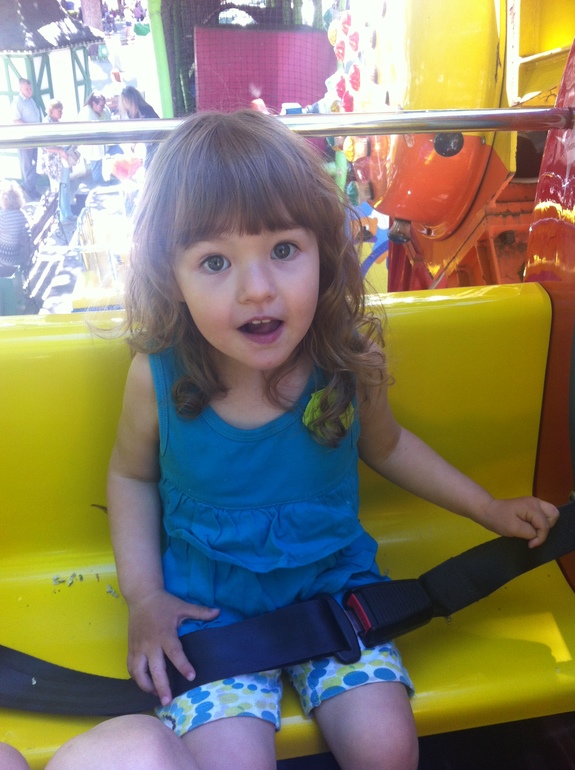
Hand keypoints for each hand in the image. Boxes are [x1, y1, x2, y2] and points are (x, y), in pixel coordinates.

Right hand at [127, 589, 218, 705]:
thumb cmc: (164, 603)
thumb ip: (200, 612)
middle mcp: (150, 644)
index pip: (175, 653)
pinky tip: (144, 684)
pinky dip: (136, 678)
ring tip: (155, 694)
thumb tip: (218, 612)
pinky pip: (131, 668)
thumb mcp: (182, 606)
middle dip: (161, 686)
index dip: (183, 665)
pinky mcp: (130, 648)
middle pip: (155, 669)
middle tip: (167, 701)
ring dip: (146, 685)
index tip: (191, 676)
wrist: (141, 596)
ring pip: (138, 672)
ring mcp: (138, 647)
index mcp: (164, 634)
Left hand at [477, 496, 558, 546]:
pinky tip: (531, 529)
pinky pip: (542, 515)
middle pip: (553, 515)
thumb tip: (537, 536)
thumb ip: (530, 533)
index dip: (540, 537)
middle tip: (534, 535)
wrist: (486, 511)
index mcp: (532, 507)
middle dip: (546, 527)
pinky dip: (540, 523)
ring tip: (532, 532)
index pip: (545, 524)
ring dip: (544, 525)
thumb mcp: (514, 529)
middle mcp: (535, 502)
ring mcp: (533, 503)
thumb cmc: (498, 519)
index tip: (530, 544)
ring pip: (550, 514)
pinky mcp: (529, 507)